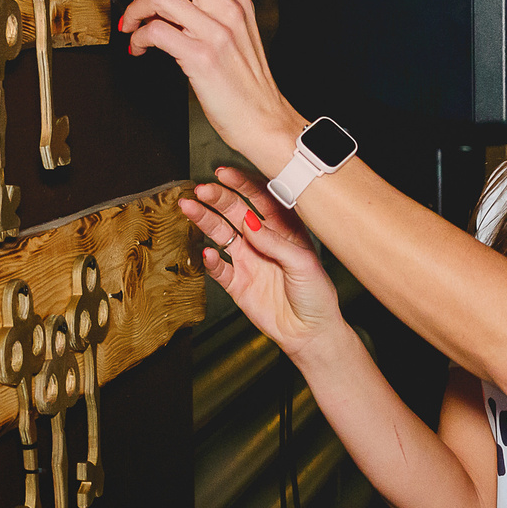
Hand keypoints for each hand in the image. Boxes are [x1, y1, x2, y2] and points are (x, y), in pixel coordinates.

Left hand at [113, 0, 303, 175]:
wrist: (264, 120)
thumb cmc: (245, 84)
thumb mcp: (234, 34)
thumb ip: (207, 9)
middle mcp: (228, 8)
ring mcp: (216, 31)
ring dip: (133, 9)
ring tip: (129, 25)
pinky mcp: (202, 56)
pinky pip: (156, 31)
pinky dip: (138, 37)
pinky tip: (138, 47)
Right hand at [181, 166, 344, 360]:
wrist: (310, 333)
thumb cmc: (317, 296)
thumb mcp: (303, 264)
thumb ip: (276, 242)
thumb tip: (250, 222)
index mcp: (284, 229)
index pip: (260, 198)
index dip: (241, 183)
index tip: (223, 174)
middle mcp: (262, 240)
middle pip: (235, 211)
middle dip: (217, 198)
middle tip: (200, 190)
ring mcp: (248, 260)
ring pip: (221, 234)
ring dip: (205, 221)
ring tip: (190, 208)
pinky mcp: (237, 283)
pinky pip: (219, 268)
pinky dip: (211, 261)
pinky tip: (206, 253)